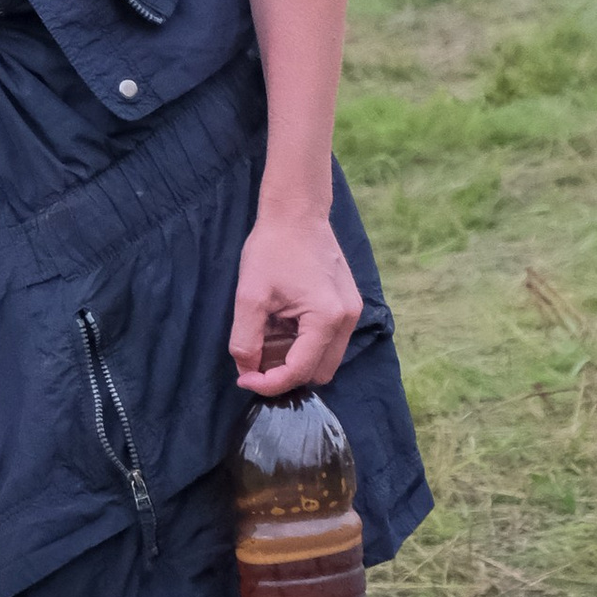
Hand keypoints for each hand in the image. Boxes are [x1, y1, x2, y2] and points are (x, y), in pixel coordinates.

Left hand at [229, 204, 361, 396]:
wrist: (297, 212)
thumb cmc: (273, 248)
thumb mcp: (250, 295)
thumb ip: (246, 339)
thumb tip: (247, 371)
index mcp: (327, 318)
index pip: (300, 372)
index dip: (269, 384)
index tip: (244, 378)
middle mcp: (348, 320)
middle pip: (318, 373)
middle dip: (285, 375)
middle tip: (256, 359)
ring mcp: (352, 312)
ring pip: (325, 359)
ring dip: (296, 360)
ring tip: (268, 338)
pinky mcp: (349, 305)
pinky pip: (329, 341)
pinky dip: (306, 344)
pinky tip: (283, 325)